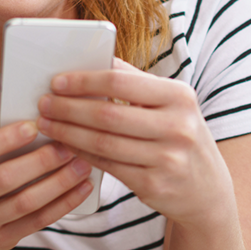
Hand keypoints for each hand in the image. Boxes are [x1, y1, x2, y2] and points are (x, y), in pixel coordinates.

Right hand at [0, 121, 93, 249]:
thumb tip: (38, 129)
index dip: (4, 139)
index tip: (34, 126)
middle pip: (4, 179)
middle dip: (41, 161)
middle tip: (68, 145)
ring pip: (25, 202)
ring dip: (59, 182)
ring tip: (82, 165)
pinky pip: (36, 221)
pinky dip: (62, 204)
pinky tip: (80, 189)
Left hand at [36, 58, 233, 226]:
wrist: (207, 190)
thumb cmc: (179, 137)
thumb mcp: (171, 106)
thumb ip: (136, 83)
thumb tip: (93, 59)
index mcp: (179, 96)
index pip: (120, 81)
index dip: (83, 80)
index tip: (57, 81)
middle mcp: (177, 126)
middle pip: (107, 113)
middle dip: (68, 107)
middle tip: (43, 103)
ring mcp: (167, 158)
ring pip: (103, 142)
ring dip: (68, 131)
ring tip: (46, 124)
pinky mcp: (154, 185)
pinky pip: (106, 165)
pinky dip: (81, 153)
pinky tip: (65, 145)